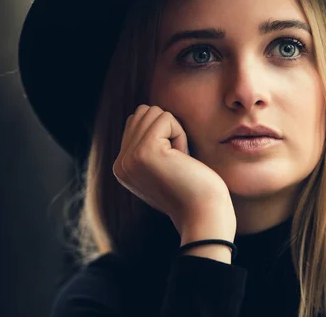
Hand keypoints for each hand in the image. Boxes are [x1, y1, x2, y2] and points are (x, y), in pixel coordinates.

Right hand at [112, 105, 235, 238]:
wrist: (204, 214)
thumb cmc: (195, 189)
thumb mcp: (165, 166)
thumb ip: (150, 144)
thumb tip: (147, 111)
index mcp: (122, 167)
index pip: (136, 121)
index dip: (164, 134)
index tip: (173, 163)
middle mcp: (120, 163)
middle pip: (143, 112)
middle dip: (168, 129)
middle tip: (178, 160)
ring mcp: (129, 158)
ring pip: (153, 112)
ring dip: (175, 131)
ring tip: (179, 160)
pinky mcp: (144, 152)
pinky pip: (166, 118)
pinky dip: (181, 135)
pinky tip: (182, 159)